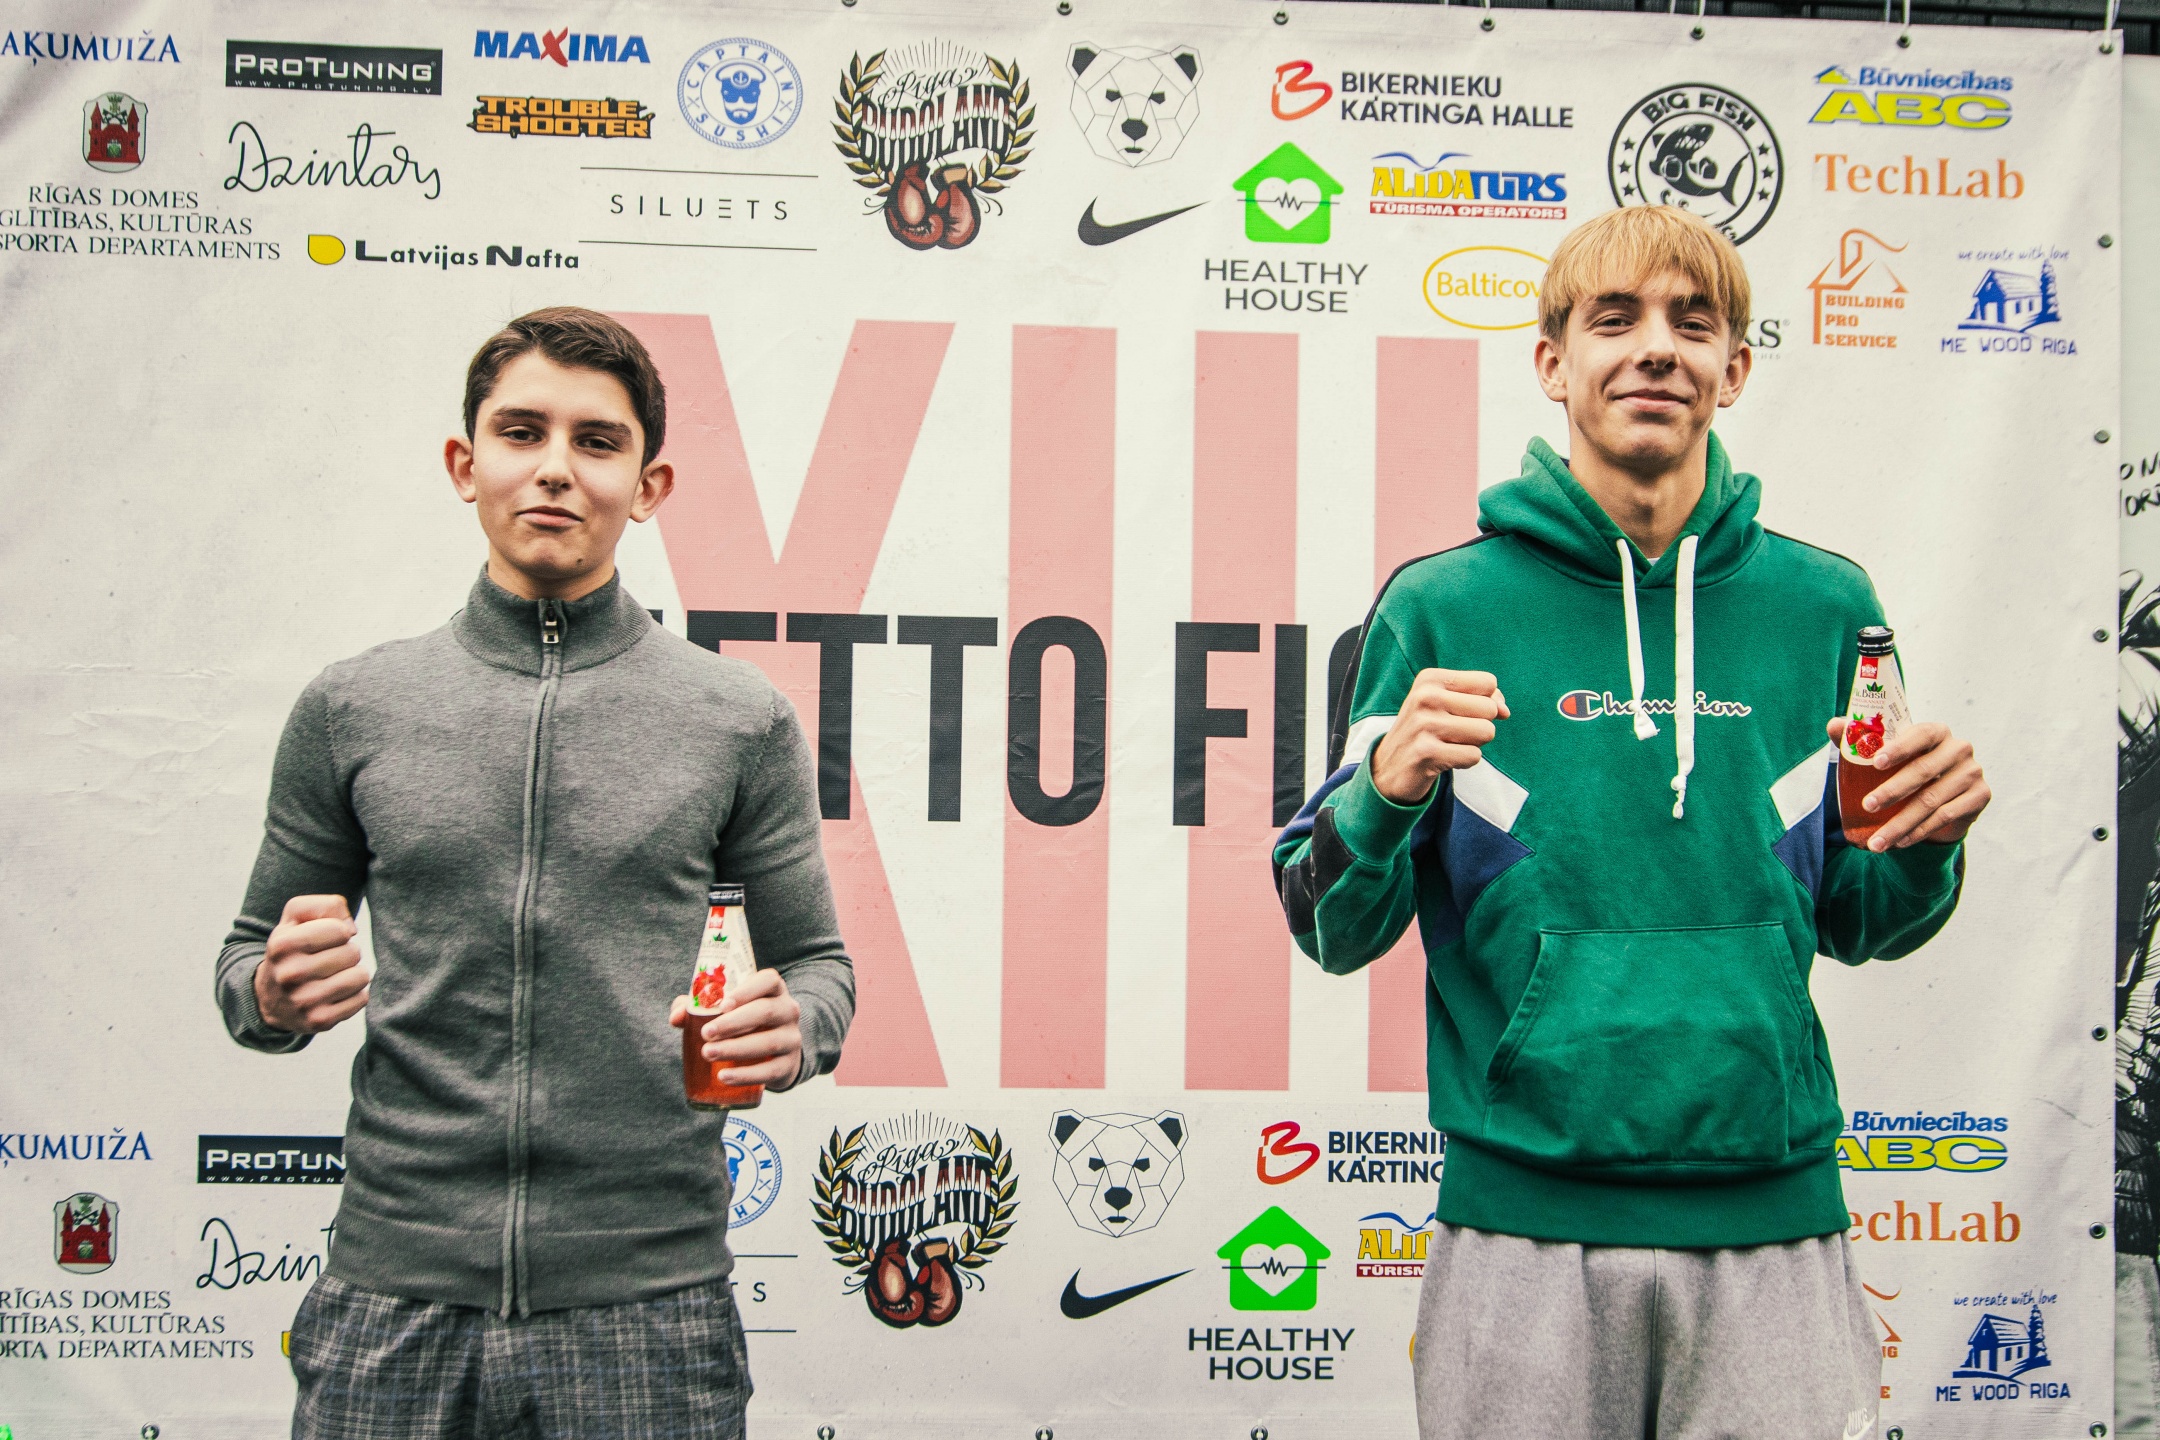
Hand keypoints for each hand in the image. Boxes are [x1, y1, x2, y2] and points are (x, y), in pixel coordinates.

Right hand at [255, 894, 369, 1032]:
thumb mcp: (297, 917)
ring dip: (354, 973)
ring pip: (360, 976)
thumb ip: (326, 905)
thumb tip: (350, 929)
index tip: (327, 938)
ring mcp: (303, 1001)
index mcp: (281, 945)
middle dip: (347, 952)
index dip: (340, 931)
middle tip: (329, 959)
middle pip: (352, 953)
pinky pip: (361, 999)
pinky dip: (355, 993)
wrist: (269, 996)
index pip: (340, 930)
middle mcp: (289, 975)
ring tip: (335, 974)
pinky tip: (336, 992)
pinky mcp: (319, 1021)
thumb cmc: (292, 948)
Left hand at [669, 968, 802, 1088]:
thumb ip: (697, 1007)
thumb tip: (676, 1017)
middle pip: (765, 1011)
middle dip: (733, 1023)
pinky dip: (745, 1075)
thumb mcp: (725, 1010)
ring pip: (768, 1042)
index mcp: (773, 990)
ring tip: (708, 1054)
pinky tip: (724, 1077)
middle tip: (706, 1033)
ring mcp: (792, 1038)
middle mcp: (788, 1010)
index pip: (768, 980)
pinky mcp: (789, 1064)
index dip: (746, 990)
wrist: (776, 1053)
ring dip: (736, 1049)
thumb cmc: (744, 1022)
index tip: (722, 1005)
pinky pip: (770, 1071)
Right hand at [1368, 669, 1509, 803]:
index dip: (1487, 702)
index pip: (1488, 683)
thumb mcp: (1447, 704)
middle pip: (1490, 709)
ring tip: (1448, 744)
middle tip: (1453, 732)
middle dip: (1480, 725)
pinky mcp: (1427, 753)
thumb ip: (1483, 699)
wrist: (1388, 768)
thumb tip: (1505, 711)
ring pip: (1486, 732)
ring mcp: (1424, 725)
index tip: (1463, 713)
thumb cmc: (1427, 731)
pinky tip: (1443, 759)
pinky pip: (1474, 756)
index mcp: (1430, 679)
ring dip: (1474, 744)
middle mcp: (1425, 697)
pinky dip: (1464, 761)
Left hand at [1827, 717, 1990, 850]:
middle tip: (1866, 806)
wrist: (1946, 794)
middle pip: (1923, 771)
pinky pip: (1946, 816)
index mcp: (1936, 731)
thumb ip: (1861, 738)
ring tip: (1877, 841)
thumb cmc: (1908, 766)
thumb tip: (1833, 725)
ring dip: (1901, 823)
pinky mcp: (1981, 795)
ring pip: (1932, 801)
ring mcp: (1972, 772)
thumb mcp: (1886, 753)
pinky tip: (1900, 841)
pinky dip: (1919, 831)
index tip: (1875, 762)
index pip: (1919, 734)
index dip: (1898, 748)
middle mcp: (1959, 748)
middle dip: (1892, 791)